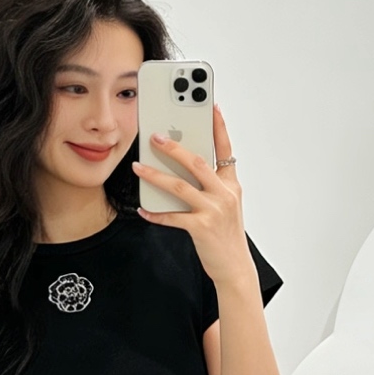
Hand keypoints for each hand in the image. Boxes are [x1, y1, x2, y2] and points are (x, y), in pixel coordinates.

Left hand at [134, 102, 254, 291]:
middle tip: (155, 135)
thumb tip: (181, 169)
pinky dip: (155, 212)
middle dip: (174, 147)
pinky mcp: (201, 228)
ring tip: (138, 167)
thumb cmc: (226, 235)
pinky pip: (172, 217)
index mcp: (230, 185)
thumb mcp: (225, 205)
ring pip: (179, 186)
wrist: (235, 268)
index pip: (225, 150)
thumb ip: (209, 185)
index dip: (218, 127)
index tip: (210, 106)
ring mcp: (213, 210)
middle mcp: (224, 194)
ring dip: (155, 176)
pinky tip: (143, 209)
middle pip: (196, 163)